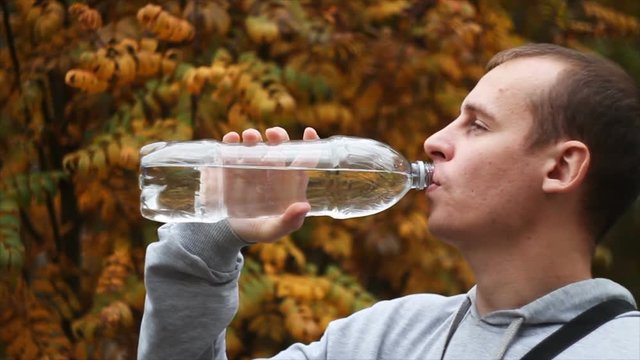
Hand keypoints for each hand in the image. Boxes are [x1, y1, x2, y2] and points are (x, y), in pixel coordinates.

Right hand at [220, 127, 319, 242]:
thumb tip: (304, 207)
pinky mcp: (229, 166)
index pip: (302, 160)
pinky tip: (231, 139)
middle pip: (278, 147)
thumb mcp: (273, 230)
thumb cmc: (258, 229)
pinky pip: (230, 150)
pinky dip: (230, 142)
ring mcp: (250, 165)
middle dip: (278, 137)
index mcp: (288, 182)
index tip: (309, 132)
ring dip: (253, 137)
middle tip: (273, 134)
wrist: (228, 232)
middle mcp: (271, 170)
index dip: (309, 145)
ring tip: (250, 136)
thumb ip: (289, 222)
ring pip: (254, 144)